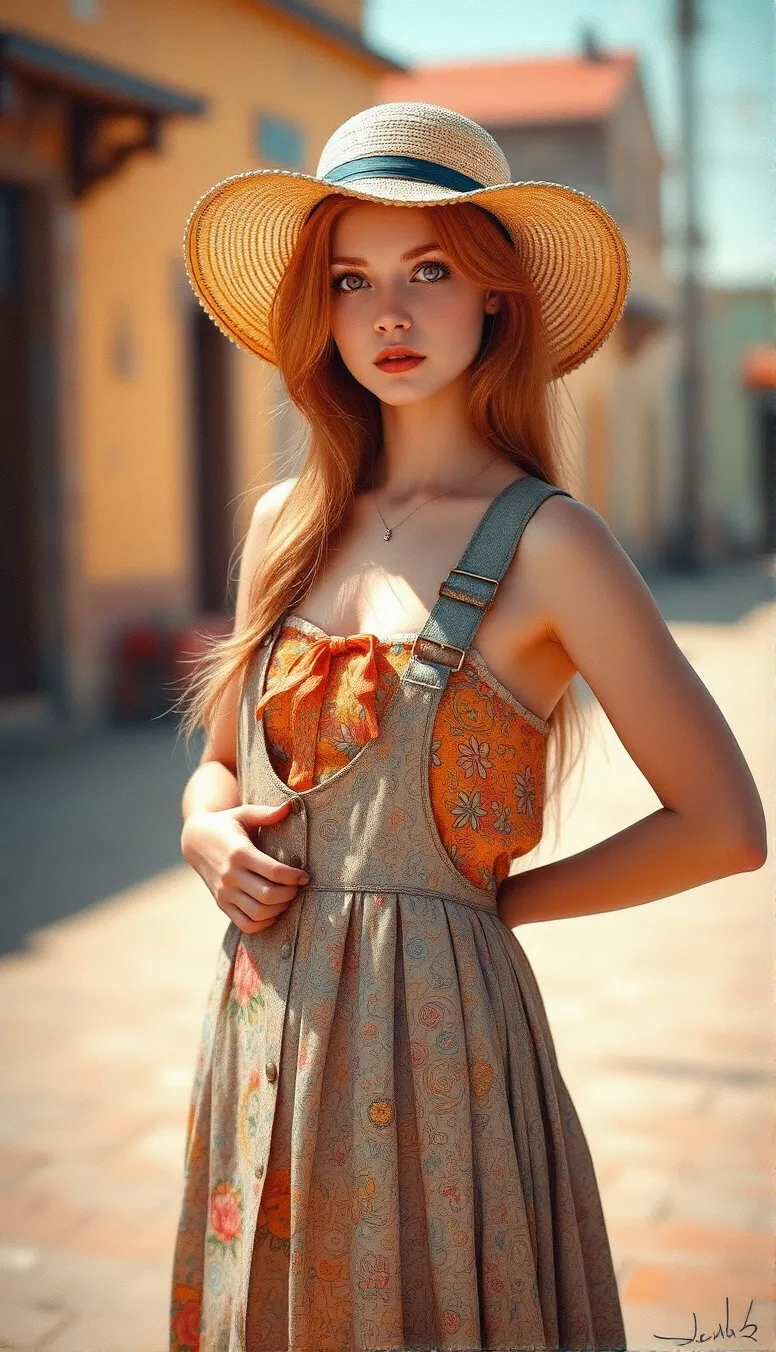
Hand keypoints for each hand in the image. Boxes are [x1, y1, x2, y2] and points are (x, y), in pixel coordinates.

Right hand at [181, 802, 309, 934]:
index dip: (294, 877)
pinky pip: (245, 924)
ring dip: (279, 909)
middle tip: (298, 887)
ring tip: (287, 898)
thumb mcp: (243, 813)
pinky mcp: (221, 903)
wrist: (195, 840)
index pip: (273, 871)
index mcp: (240, 852)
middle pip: (268, 895)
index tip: (305, 876)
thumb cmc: (226, 824)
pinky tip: (273, 912)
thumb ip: (267, 813)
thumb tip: (291, 806)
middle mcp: (231, 875)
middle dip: (290, 894)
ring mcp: (225, 892)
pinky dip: (263, 923)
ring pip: (258, 913)